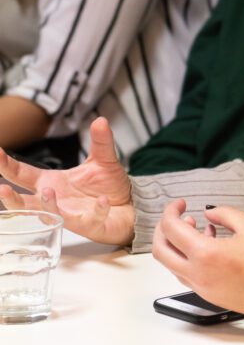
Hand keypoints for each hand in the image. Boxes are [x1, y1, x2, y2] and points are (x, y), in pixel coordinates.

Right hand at [0, 117, 133, 245]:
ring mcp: (71, 215)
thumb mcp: (103, 159)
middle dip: (13, 199)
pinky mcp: (91, 225)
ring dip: (48, 205)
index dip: (7, 166)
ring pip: (51, 215)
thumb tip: (100, 120)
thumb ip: (100, 141)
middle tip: (2, 189)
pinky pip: (91, 219)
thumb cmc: (107, 186)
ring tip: (47, 191)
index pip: (23, 175)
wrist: (130, 206)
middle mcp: (57, 201)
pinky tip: (103, 201)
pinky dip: (97, 210)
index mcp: (52, 182)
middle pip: (26, 204)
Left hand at [152, 201, 243, 324]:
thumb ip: (223, 214)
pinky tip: (210, 245)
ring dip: (177, 245)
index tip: (182, 202)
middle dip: (163, 229)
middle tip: (178, 216)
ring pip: (173, 266)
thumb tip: (207, 214)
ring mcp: (203, 290)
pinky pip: (188, 276)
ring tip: (198, 228)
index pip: (171, 229)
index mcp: (206, 254)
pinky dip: (188, 258)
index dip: (172, 211)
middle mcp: (198, 275)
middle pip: (161, 252)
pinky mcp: (211, 297)